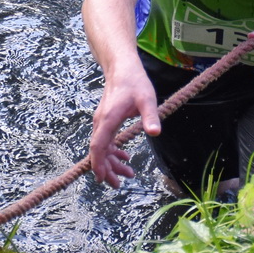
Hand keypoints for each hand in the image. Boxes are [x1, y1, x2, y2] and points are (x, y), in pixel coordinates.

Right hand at [89, 67, 160, 186]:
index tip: (102, 179)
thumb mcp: (147, 99)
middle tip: (119, 185)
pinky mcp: (106, 120)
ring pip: (102, 147)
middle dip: (107, 169)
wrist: (121, 67)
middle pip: (98, 151)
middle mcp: (101, 122)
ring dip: (112, 162)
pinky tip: (125, 157)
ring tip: (128, 174)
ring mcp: (102, 121)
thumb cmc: (134, 82)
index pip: (98, 146)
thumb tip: (155, 133)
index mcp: (108, 119)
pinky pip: (106, 140)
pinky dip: (113, 151)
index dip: (99, 164)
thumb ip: (150, 116)